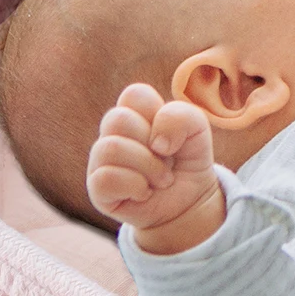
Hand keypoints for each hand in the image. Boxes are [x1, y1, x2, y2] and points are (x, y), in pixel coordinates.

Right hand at [86, 84, 225, 252]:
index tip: (171, 137)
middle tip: (167, 161)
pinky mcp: (97, 188)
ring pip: (111, 148)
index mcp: (134, 113)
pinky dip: (135, 186)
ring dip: (149, 167)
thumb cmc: (187, 158)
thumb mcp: (197, 130)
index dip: (159, 116)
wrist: (189, 200)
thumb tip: (156, 142)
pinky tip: (144, 192)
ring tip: (161, 179)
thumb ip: (182, 117)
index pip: (134, 95)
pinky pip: (106, 178)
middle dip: (153, 145)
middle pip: (118, 119)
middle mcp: (112, 133)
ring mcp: (100, 160)